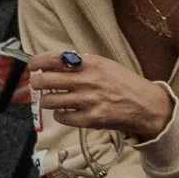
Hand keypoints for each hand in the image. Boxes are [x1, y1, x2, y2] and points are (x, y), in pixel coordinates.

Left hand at [26, 49, 173, 139]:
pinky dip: (59, 114)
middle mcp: (87, 80)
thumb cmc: (124, 83)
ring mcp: (87, 101)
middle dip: (37, 82)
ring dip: (46, 100)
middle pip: (47, 80)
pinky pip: (62, 117)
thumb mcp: (105, 65)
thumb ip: (83, 63)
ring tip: (51, 99)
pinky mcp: (90, 119)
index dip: (38, 62)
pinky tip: (64, 111)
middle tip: (38, 84)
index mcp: (90, 63)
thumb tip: (59, 61)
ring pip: (50, 101)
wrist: (145, 105)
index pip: (55, 59)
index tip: (33, 65)